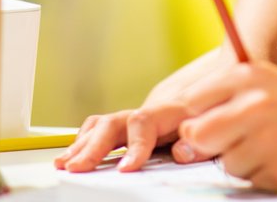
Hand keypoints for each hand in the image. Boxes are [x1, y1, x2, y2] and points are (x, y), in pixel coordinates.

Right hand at [54, 101, 214, 172]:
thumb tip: (181, 152)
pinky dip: (82, 142)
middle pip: (114, 123)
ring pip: (102, 126)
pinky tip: (72, 155)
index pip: (145, 124)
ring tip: (64, 164)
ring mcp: (135, 120)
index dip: (134, 147)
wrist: (211, 106)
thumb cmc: (210, 124)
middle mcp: (147, 114)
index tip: (125, 169)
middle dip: (93, 147)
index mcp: (171, 112)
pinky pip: (98, 130)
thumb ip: (197, 145)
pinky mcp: (127, 129)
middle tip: (78, 168)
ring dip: (81, 145)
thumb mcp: (212, 133)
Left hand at [177, 57, 276, 191]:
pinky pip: (254, 182)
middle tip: (245, 140)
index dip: (199, 117)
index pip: (191, 102)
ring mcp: (267, 140)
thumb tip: (183, 139)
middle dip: (212, 144)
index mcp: (248, 75)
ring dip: (247, 162)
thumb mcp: (272, 84)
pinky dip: (269, 176)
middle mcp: (253, 104)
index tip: (219, 122)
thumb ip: (229, 102)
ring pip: (227, 163)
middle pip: (196, 136)